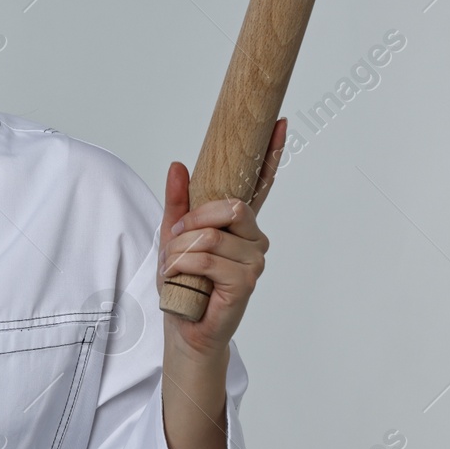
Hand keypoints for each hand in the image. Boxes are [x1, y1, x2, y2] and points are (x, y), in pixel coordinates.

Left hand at [159, 117, 285, 359]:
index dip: (271, 152)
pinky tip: (180, 279)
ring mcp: (254, 261)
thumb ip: (178, 202)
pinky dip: (183, 266)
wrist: (182, 325)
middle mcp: (254, 239)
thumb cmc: (183, 282)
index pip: (260, 183)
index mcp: (240, 224)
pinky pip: (207, 258)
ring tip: (174, 268)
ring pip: (211, 236)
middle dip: (193, 220)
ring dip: (180, 251)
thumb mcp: (172, 235)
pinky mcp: (245, 282)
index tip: (277, 122)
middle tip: (174, 238)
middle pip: (230, 207)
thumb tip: (179, 165)